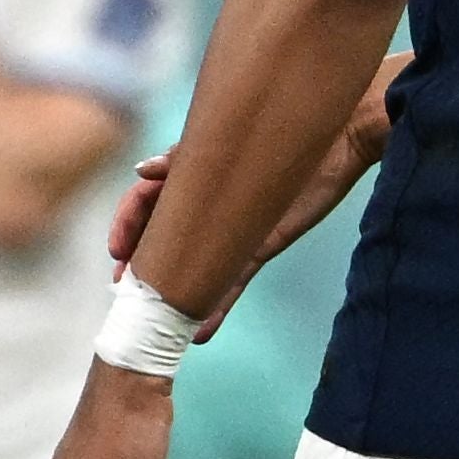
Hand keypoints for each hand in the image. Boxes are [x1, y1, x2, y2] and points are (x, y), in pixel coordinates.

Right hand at [109, 118, 377, 341]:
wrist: (341, 136)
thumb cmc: (285, 127)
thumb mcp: (228, 140)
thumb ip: (186, 157)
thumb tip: (142, 170)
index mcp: (192, 174)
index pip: (145, 201)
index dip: (126, 225)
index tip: (117, 250)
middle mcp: (206, 206)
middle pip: (161, 239)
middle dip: (141, 263)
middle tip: (126, 288)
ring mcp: (230, 230)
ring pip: (193, 266)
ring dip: (173, 292)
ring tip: (157, 318)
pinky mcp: (258, 247)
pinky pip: (232, 281)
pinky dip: (217, 307)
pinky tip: (203, 332)